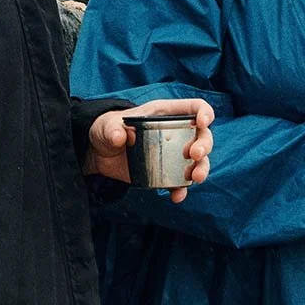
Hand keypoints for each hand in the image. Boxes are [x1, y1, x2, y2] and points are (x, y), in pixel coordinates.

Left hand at [85, 99, 214, 203]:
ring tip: (195, 178)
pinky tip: (176, 196)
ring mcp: (173, 154)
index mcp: (165, 113)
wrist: (99, 154)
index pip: (194, 107)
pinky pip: (181, 182)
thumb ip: (111, 129)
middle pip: (203, 135)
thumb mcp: (106, 126)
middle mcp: (176, 132)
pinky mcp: (166, 173)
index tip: (203, 122)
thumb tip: (119, 137)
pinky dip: (182, 189)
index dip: (204, 112)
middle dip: (204, 145)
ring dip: (202, 168)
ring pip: (199, 160)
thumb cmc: (106, 130)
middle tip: (194, 155)